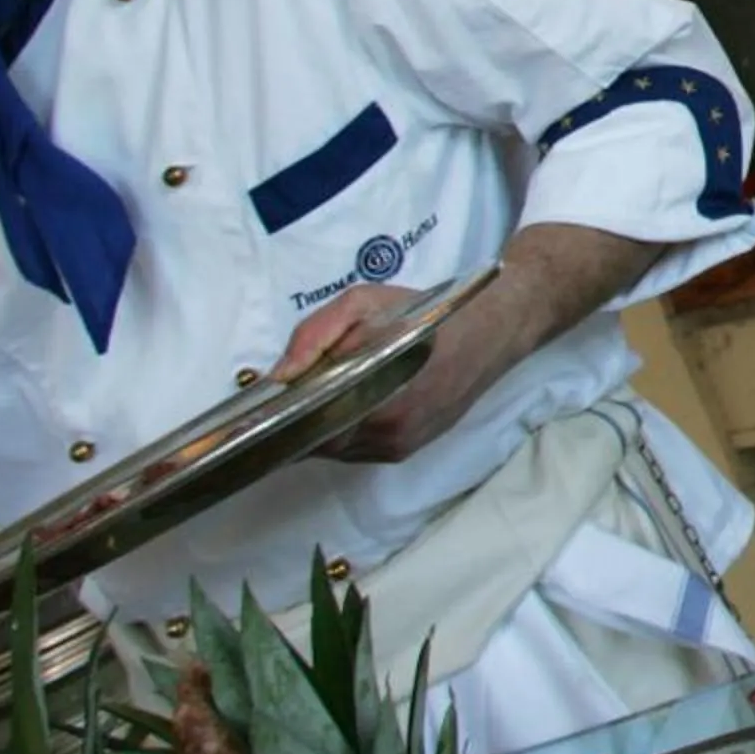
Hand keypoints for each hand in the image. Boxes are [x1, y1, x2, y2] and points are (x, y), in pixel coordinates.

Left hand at [274, 281, 521, 463]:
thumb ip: (315, 335)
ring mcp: (400, 444)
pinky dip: (348, 432)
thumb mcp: (363, 303)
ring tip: (323, 396)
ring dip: (325, 428)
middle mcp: (388, 432)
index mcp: (374, 398)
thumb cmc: (425, 313)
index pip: (306, 432)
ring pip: (340, 450)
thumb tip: (278, 377)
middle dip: (300, 422)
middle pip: (319, 444)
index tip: (262, 407)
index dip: (280, 421)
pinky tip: (352, 404)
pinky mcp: (410, 448)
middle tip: (292, 394)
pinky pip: (361, 450)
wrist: (492, 331)